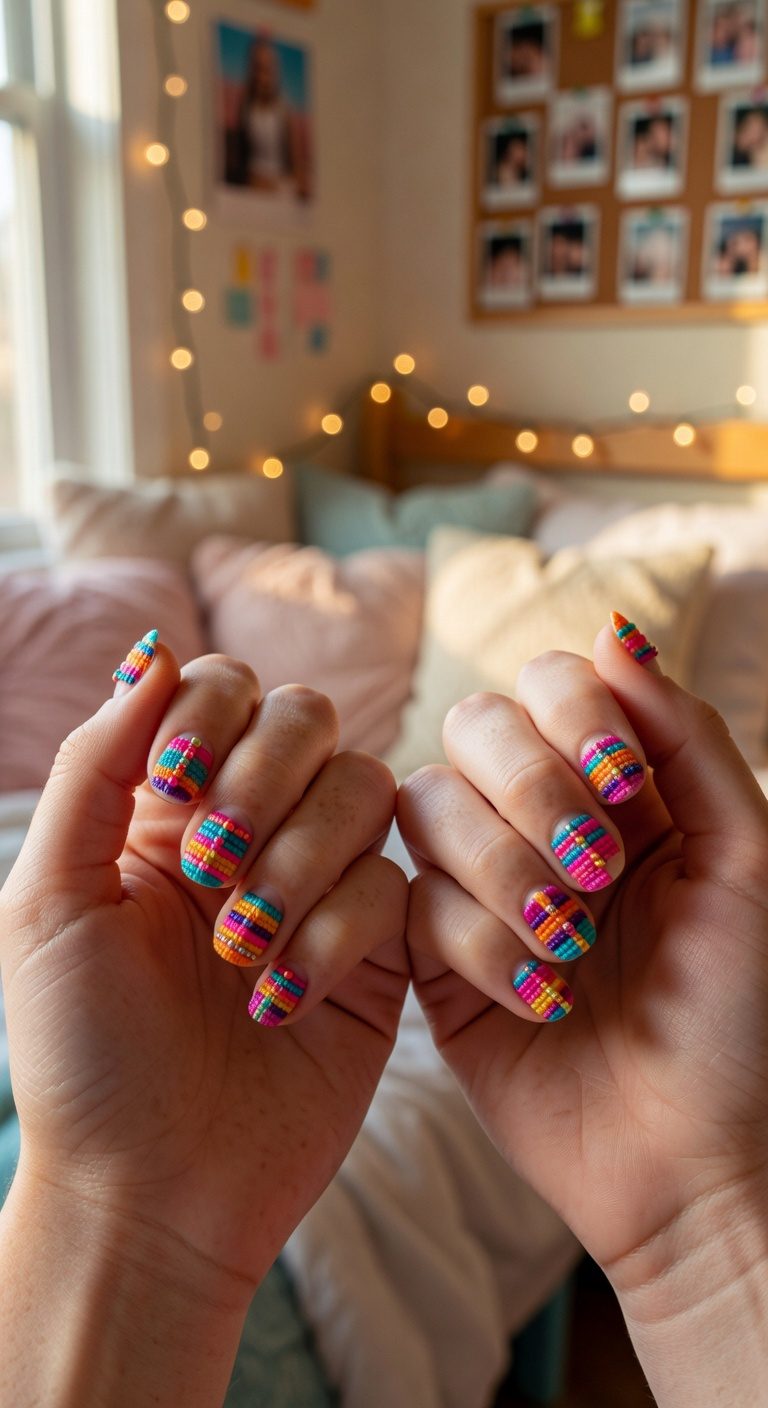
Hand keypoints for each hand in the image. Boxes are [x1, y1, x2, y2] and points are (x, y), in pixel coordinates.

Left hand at [0, 634, 407, 1405]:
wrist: (151, 1193)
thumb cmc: (82, 1051)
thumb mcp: (50, 901)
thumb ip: (96, 767)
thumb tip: (150, 649)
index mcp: (166, 807)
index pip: (221, 687)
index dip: (212, 713)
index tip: (179, 779)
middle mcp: (251, 830)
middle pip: (309, 719)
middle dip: (267, 781)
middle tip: (212, 866)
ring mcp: (321, 887)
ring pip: (364, 793)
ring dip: (302, 862)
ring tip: (241, 952)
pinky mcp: (379, 952)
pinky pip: (396, 887)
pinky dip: (340, 934)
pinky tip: (280, 1001)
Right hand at [399, 621, 767, 1405]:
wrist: (690, 1157)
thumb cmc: (738, 1011)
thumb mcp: (744, 859)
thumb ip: (686, 739)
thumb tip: (617, 632)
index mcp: (618, 786)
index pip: (553, 684)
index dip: (575, 717)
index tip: (623, 788)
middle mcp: (537, 819)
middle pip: (474, 726)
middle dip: (531, 793)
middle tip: (597, 873)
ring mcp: (477, 882)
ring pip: (428, 806)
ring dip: (503, 874)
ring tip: (570, 950)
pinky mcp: (429, 955)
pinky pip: (410, 904)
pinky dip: (478, 948)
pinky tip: (542, 1002)